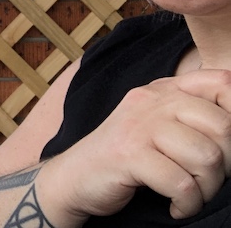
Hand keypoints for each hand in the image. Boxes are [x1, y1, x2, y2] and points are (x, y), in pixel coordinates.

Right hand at [40, 69, 230, 223]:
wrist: (75, 176)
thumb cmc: (126, 156)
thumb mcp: (157, 125)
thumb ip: (190, 116)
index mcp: (163, 90)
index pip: (221, 83)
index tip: (224, 145)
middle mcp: (152, 101)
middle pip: (223, 126)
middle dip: (226, 165)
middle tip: (205, 180)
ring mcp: (139, 126)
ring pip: (206, 157)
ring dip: (206, 189)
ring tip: (190, 195)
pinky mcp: (128, 154)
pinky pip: (181, 183)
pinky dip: (187, 204)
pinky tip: (175, 207)